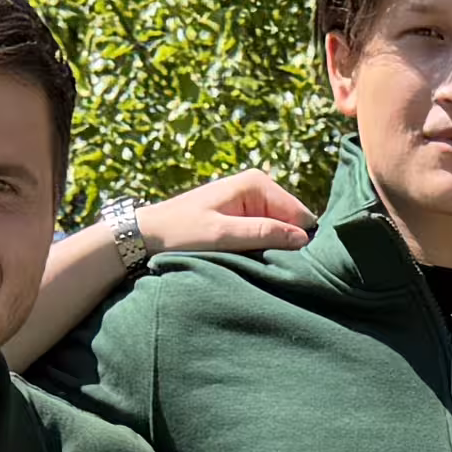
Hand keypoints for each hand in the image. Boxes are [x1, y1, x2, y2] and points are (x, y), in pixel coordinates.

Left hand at [126, 164, 317, 261]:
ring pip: (280, 230)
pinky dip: (262, 248)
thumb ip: (263, 233)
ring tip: (258, 265)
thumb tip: (303, 238)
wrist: (148, 233)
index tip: (291, 265)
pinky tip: (251, 260)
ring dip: (273, 249)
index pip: (300, 215)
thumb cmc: (180, 232)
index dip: (299, 242)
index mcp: (257, 184)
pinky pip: (266, 234)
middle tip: (271, 267)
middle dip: (286, 245)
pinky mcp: (243, 215)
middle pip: (293, 222)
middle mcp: (258, 186)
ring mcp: (251, 201)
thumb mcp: (222, 235)